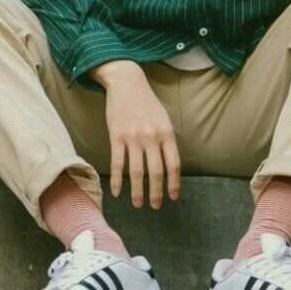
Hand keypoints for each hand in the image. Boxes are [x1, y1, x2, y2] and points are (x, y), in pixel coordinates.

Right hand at [104, 75, 180, 208]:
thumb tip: (169, 165)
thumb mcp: (164, 118)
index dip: (174, 183)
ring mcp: (133, 137)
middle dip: (156, 192)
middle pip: (156, 171)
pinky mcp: (116, 136)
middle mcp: (151, 136)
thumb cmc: (147, 102)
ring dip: (137, 191)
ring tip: (138, 204)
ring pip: (136, 171)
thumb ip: (167, 139)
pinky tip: (116, 192)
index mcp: (167, 132)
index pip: (173, 164)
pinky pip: (118, 163)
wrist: (127, 82)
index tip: (173, 197)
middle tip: (155, 206)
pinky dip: (116, 180)